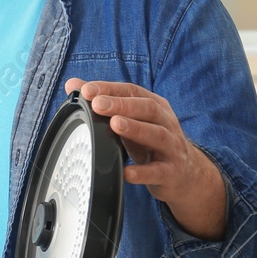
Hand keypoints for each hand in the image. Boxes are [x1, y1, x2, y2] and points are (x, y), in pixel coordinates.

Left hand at [64, 78, 225, 239]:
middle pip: (148, 108)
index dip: (111, 89)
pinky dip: (143, 172)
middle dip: (123, 105)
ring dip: (136, 129)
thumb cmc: (149, 142)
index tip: (87, 90)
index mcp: (154, 106)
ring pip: (158, 135)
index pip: (133, 91)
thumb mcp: (128, 119)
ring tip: (115, 125)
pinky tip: (127, 172)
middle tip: (99, 105)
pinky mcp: (172, 172)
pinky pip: (159, 171)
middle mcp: (166, 123)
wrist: (184, 173)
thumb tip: (73, 84)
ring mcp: (172, 147)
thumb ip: (102, 101)